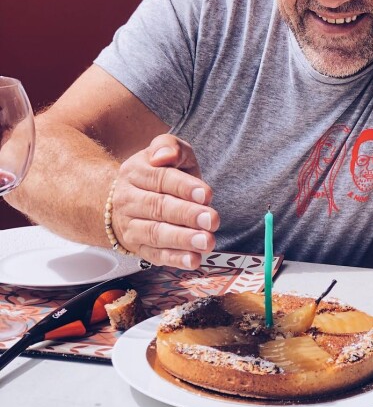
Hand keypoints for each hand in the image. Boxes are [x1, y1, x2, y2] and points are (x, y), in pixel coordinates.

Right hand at [110, 133, 219, 267]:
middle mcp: (128, 199)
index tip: (207, 194)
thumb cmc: (157, 173)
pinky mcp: (137, 247)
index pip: (160, 179)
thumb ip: (169, 146)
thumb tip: (165, 156)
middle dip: (187, 215)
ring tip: (207, 241)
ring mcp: (130, 225)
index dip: (184, 187)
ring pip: (155, 233)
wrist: (126, 197)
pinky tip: (194, 259)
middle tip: (212, 219)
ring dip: (183, 239)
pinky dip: (175, 259)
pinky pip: (155, 255)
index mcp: (135, 171)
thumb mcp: (166, 152)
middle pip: (158, 207)